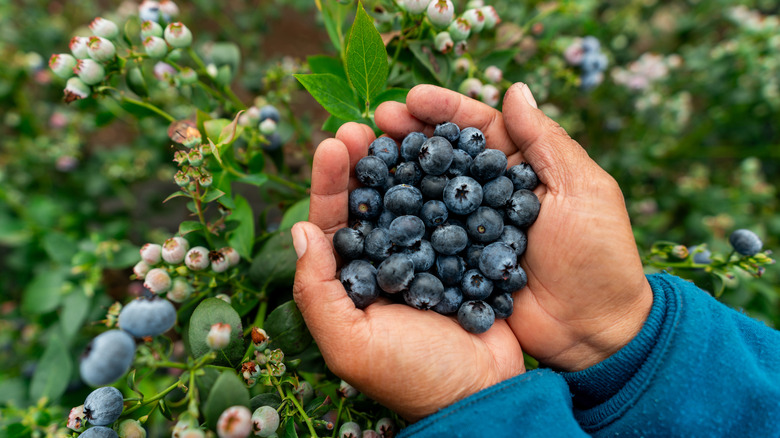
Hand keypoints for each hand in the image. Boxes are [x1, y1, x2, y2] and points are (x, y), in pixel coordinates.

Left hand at [291, 124, 524, 420]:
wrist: (484, 394)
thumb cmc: (413, 375)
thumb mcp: (352, 343)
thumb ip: (317, 292)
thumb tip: (301, 230)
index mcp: (351, 282)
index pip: (333, 224)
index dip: (330, 183)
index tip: (333, 143)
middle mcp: (384, 262)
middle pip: (369, 202)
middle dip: (362, 162)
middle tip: (361, 124)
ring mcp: (425, 255)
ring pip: (409, 198)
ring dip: (402, 163)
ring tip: (400, 126)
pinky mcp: (463, 253)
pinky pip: (451, 210)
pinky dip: (446, 181)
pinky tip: (445, 152)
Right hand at [375, 83, 652, 370]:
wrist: (593, 332)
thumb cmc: (599, 257)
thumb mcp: (583, 190)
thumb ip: (546, 141)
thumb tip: (515, 88)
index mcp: (523, 168)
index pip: (480, 128)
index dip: (446, 110)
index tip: (411, 98)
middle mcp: (491, 194)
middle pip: (445, 155)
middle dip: (411, 135)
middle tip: (376, 121)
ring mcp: (470, 231)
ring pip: (428, 193)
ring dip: (396, 172)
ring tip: (363, 155)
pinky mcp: (456, 265)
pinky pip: (424, 239)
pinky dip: (399, 223)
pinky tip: (371, 207)